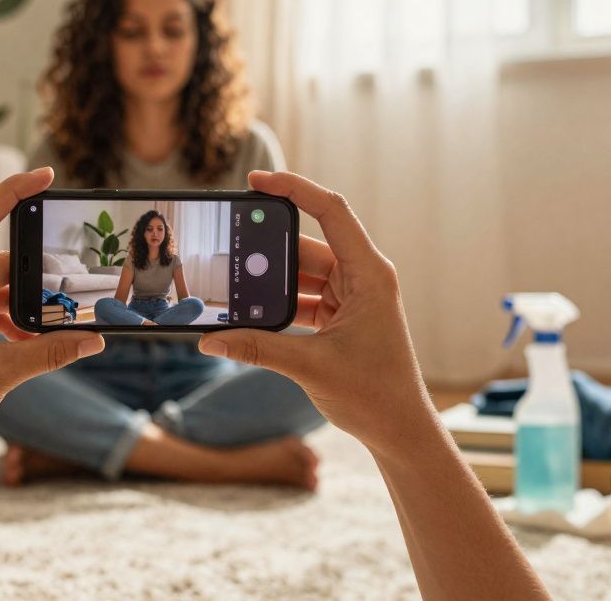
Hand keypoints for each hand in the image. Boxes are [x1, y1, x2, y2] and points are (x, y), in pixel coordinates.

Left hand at [0, 168, 104, 460]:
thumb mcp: (0, 374)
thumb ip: (50, 352)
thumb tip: (94, 340)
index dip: (13, 191)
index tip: (46, 175)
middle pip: (0, 263)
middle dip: (35, 281)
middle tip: (70, 296)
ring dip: (24, 309)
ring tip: (54, 330)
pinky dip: (10, 321)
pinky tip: (32, 344)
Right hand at [198, 171, 433, 454]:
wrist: (400, 431)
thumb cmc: (374, 395)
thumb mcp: (310, 367)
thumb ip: (257, 348)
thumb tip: (209, 338)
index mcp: (368, 274)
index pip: (331, 211)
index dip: (294, 188)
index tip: (257, 180)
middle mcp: (362, 277)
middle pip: (306, 246)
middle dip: (266, 248)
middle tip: (227, 243)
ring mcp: (351, 297)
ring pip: (300, 274)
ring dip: (269, 281)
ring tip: (230, 283)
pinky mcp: (340, 317)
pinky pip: (302, 298)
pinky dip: (276, 304)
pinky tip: (247, 312)